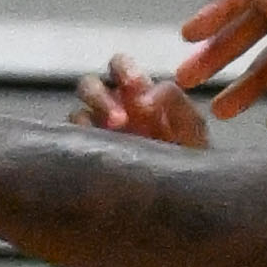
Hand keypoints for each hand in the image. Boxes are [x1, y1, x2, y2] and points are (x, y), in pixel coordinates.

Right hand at [72, 54, 208, 147]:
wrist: (184, 199)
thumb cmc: (187, 156)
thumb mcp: (192, 127)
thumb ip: (175, 103)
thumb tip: (145, 97)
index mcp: (134, 93)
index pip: (119, 66)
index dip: (123, 70)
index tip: (135, 84)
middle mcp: (110, 107)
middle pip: (89, 86)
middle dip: (100, 97)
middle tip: (119, 121)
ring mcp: (94, 132)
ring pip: (77, 113)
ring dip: (91, 128)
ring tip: (110, 142)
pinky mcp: (85, 154)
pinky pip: (73, 142)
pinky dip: (84, 141)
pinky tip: (99, 151)